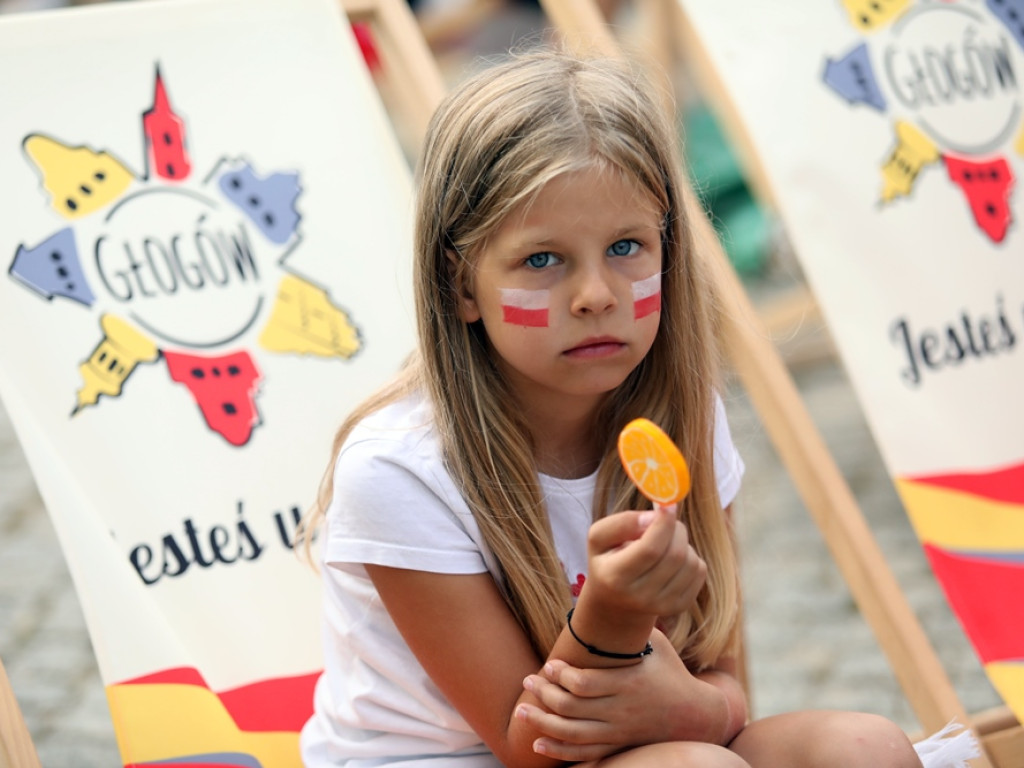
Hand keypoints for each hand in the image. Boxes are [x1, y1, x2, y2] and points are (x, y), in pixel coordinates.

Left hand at [516, 631, 708, 761]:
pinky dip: (557, 750)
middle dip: (544, 694)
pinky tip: (538, 742)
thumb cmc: (671, 671)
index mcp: (628, 682)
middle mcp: (621, 710)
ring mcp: (618, 732)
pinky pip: (583, 753)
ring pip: (571, 733)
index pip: (584, 683)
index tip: (548, 665)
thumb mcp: (657, 644)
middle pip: (571, 707)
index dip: (560, 675)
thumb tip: (612, 596)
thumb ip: (634, 626)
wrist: (695, 716)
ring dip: (542, 721)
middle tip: (528, 680)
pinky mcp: (617, 746)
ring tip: (523, 708)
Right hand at [585, 504, 706, 618]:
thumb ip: (621, 523)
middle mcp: (639, 597)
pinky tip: (672, 558)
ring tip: (665, 542)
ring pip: (691, 562)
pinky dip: (691, 556)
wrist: (615, 602)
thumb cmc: (607, 560)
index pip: (649, 549)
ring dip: (682, 542)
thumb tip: (654, 518)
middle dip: (675, 528)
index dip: (664, 524)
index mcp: (615, 577)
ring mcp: (662, 605)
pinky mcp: (679, 607)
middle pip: (674, 555)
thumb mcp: (599, 537)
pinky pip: (699, 571)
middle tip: (665, 520)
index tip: (668, 505)